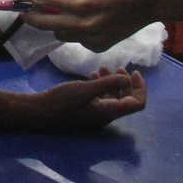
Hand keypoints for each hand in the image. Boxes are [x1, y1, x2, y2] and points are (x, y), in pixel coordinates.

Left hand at [7, 0, 182, 52]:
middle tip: (26, 6)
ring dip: (55, 22)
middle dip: (31, 14)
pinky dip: (74, 31)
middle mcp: (83, 25)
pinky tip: (88, 21)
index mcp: (79, 3)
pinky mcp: (98, 47)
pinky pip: (75, 40)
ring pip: (58, 33)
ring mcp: (91, 39)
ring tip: (67, 9)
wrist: (148, 0)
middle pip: (43, 23)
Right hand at [28, 66, 146, 128]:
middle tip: (118, 68)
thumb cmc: (64, 100)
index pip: (137, 104)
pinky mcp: (87, 108)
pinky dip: (102, 85)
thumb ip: (109, 84)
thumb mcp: (87, 89)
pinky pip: (102, 97)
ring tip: (102, 68)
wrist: (42, 111)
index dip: (140, 88)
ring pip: (114, 96)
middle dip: (126, 82)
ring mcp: (97, 112)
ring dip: (113, 82)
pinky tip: (93, 75)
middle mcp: (107, 114)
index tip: (134, 72)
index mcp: (111, 112)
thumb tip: (128, 78)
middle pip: (127, 100)